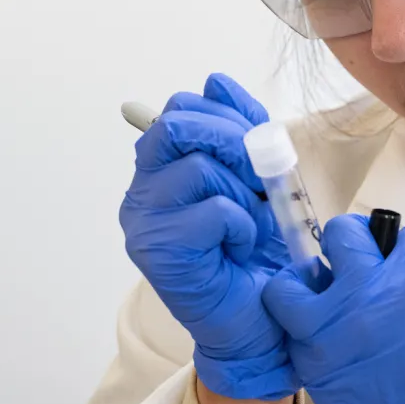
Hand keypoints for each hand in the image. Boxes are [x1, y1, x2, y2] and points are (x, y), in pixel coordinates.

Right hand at [119, 73, 296, 399]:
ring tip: (251, 220)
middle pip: (176, 123)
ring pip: (197, 166)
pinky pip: (212, 210)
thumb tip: (215, 81)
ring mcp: (144, 222)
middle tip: (260, 174)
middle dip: (232, 139)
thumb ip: (238, 133)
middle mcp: (142, 191)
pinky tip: (241, 245)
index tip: (260, 138)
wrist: (261, 322)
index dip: (228, 112)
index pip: (181, 107)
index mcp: (161, 169)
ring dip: (243, 190)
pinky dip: (242, 223)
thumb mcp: (258, 179)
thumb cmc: (258, 254)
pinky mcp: (160, 252)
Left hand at [262, 189, 404, 403]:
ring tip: (330, 294)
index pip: (393, 232)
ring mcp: (331, 340)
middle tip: (366, 264)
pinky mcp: (317, 373)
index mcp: (404, 280)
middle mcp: (359, 303)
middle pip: (335, 239)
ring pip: (289, 287)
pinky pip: (289, 335)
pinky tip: (331, 337)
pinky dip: (303, 329)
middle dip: (352, 243)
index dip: (404, 243)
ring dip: (307, 283)